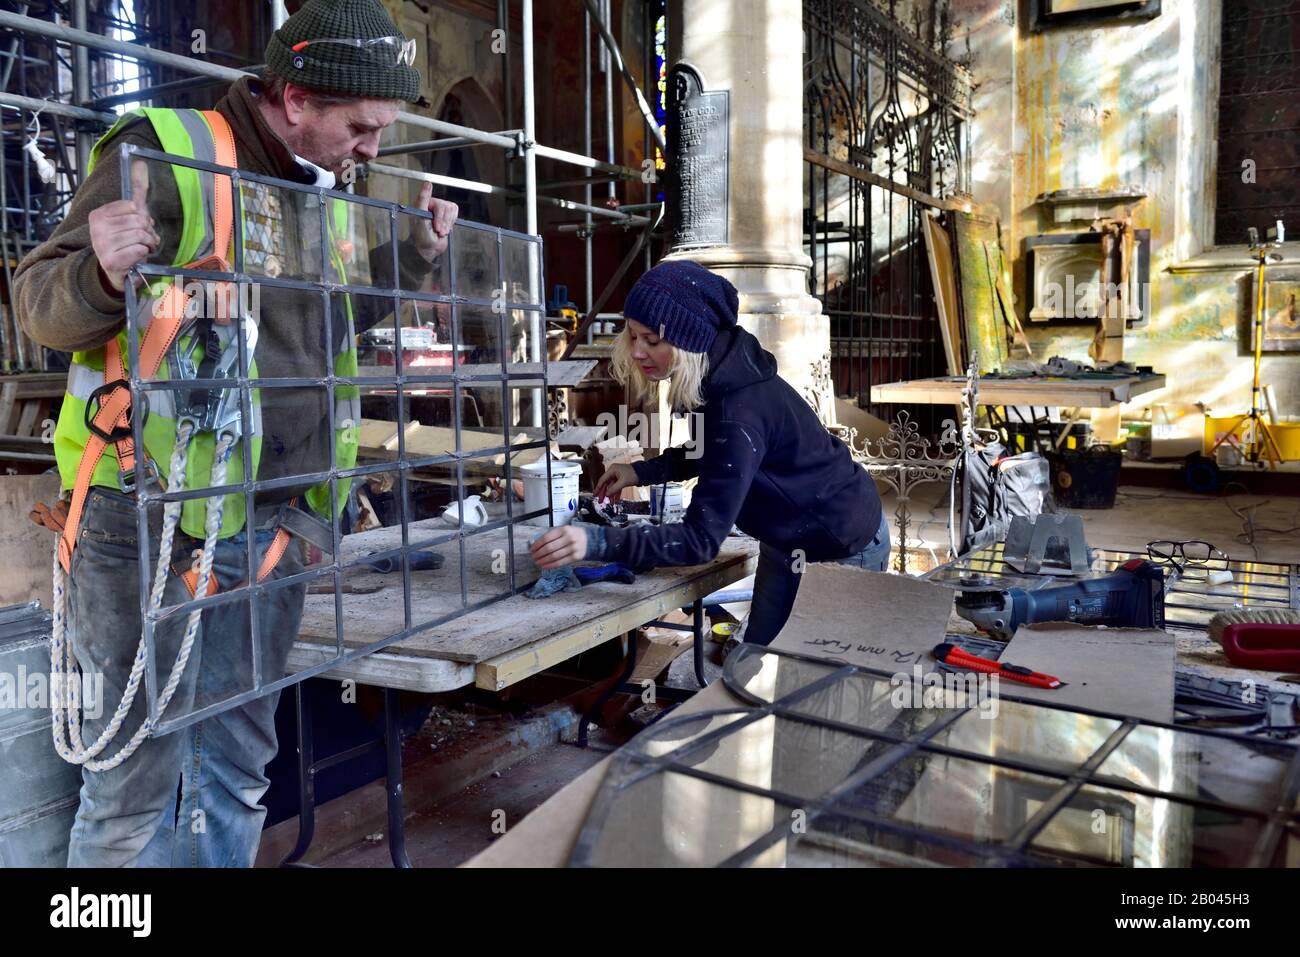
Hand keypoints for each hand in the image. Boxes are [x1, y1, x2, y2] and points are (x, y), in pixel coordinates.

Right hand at [89, 158, 158, 291]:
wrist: (115, 271)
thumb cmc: (124, 241)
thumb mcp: (130, 214)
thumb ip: (137, 189)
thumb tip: (140, 162)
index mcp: (99, 215)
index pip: (133, 207)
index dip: (142, 217)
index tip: (136, 225)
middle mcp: (97, 228)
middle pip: (139, 221)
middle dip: (148, 232)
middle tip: (143, 240)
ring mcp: (102, 245)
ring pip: (141, 236)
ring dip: (148, 244)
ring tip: (141, 249)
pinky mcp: (111, 261)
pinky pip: (140, 250)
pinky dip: (144, 254)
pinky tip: (137, 257)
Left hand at [409, 181, 457, 261]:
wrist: (429, 248)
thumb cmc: (421, 235)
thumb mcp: (419, 217)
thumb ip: (423, 199)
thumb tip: (427, 183)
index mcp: (422, 203)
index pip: (430, 196)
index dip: (434, 205)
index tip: (435, 212)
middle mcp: (431, 204)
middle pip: (444, 205)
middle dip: (442, 220)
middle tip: (437, 229)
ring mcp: (441, 209)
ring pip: (451, 210)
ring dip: (446, 223)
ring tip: (439, 231)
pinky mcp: (448, 215)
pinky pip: (455, 214)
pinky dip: (451, 223)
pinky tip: (445, 229)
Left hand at [530, 526, 587, 568]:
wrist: (588, 539)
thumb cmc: (572, 535)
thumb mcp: (563, 530)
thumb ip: (551, 536)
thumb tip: (536, 545)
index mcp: (563, 530)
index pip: (546, 538)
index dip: (537, 545)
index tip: (532, 549)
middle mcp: (569, 538)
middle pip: (549, 548)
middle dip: (539, 554)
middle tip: (533, 557)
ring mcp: (573, 548)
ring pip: (554, 556)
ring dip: (543, 560)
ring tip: (537, 562)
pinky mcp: (575, 557)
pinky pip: (560, 562)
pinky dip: (551, 565)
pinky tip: (545, 566)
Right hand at [594, 463, 638, 502]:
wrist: (644, 473)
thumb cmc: (634, 473)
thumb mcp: (623, 482)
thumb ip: (614, 488)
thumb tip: (607, 494)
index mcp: (612, 470)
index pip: (602, 480)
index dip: (598, 488)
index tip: (595, 494)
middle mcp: (614, 472)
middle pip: (606, 484)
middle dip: (604, 493)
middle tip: (600, 501)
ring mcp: (617, 476)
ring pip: (611, 487)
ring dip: (610, 495)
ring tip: (609, 502)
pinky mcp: (621, 480)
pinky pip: (617, 488)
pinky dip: (616, 493)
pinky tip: (615, 500)